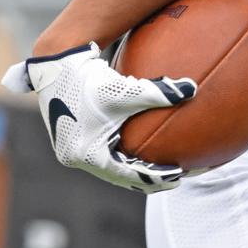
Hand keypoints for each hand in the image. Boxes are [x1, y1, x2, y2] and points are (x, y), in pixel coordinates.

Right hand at [2, 42, 197, 192]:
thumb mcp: (125, 89)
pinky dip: (125, 159)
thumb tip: (191, 89)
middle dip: (149, 180)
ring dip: (137, 172)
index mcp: (87, 153)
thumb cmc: (90, 78)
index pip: (129, 174)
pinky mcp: (73, 142)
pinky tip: (145, 152)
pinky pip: (105, 157)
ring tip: (165, 171)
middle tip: (178, 178)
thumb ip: (159, 91)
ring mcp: (72, 151)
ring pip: (112, 170)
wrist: (56, 67)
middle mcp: (76, 157)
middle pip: (121, 178)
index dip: (156, 177)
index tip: (180, 174)